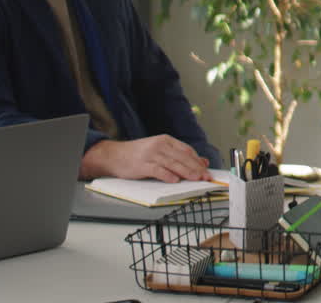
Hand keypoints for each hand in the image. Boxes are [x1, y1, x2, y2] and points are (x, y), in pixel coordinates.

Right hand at [80, 135, 210, 182]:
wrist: (113, 155)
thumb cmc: (137, 155)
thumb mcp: (159, 151)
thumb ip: (179, 155)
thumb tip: (201, 161)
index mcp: (166, 140)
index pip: (187, 150)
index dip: (198, 161)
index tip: (207, 170)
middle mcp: (159, 145)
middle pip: (182, 157)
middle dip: (196, 168)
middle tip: (205, 177)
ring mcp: (150, 154)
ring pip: (173, 163)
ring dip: (186, 172)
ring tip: (196, 179)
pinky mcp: (142, 164)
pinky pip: (157, 170)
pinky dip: (167, 175)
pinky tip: (175, 180)